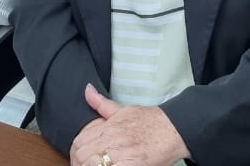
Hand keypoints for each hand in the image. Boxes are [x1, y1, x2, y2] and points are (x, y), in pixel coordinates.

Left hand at [70, 84, 189, 165]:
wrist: (174, 129)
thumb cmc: (151, 120)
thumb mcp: (124, 109)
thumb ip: (102, 104)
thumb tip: (87, 90)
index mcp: (108, 125)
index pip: (79, 140)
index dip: (75, 152)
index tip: (78, 159)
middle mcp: (113, 138)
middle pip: (82, 154)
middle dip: (79, 163)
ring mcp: (122, 152)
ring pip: (93, 163)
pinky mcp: (132, 164)